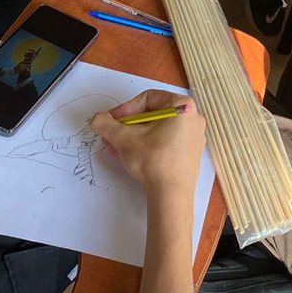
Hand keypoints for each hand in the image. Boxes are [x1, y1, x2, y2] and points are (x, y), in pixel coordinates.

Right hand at [90, 90, 205, 196]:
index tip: (112, 121)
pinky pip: (167, 140)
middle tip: (113, 136)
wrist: (172, 194)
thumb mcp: (124, 138)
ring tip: (119, 149)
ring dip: (136, 136)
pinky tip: (135, 156)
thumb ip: (106, 124)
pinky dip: (150, 144)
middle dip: (128, 125)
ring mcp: (194, 135)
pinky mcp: (191, 152)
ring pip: (159, 128)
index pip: (147, 98)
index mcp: (182, 105)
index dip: (125, 109)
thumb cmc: (153, 160)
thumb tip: (96, 119)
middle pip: (152, 114)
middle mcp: (193, 117)